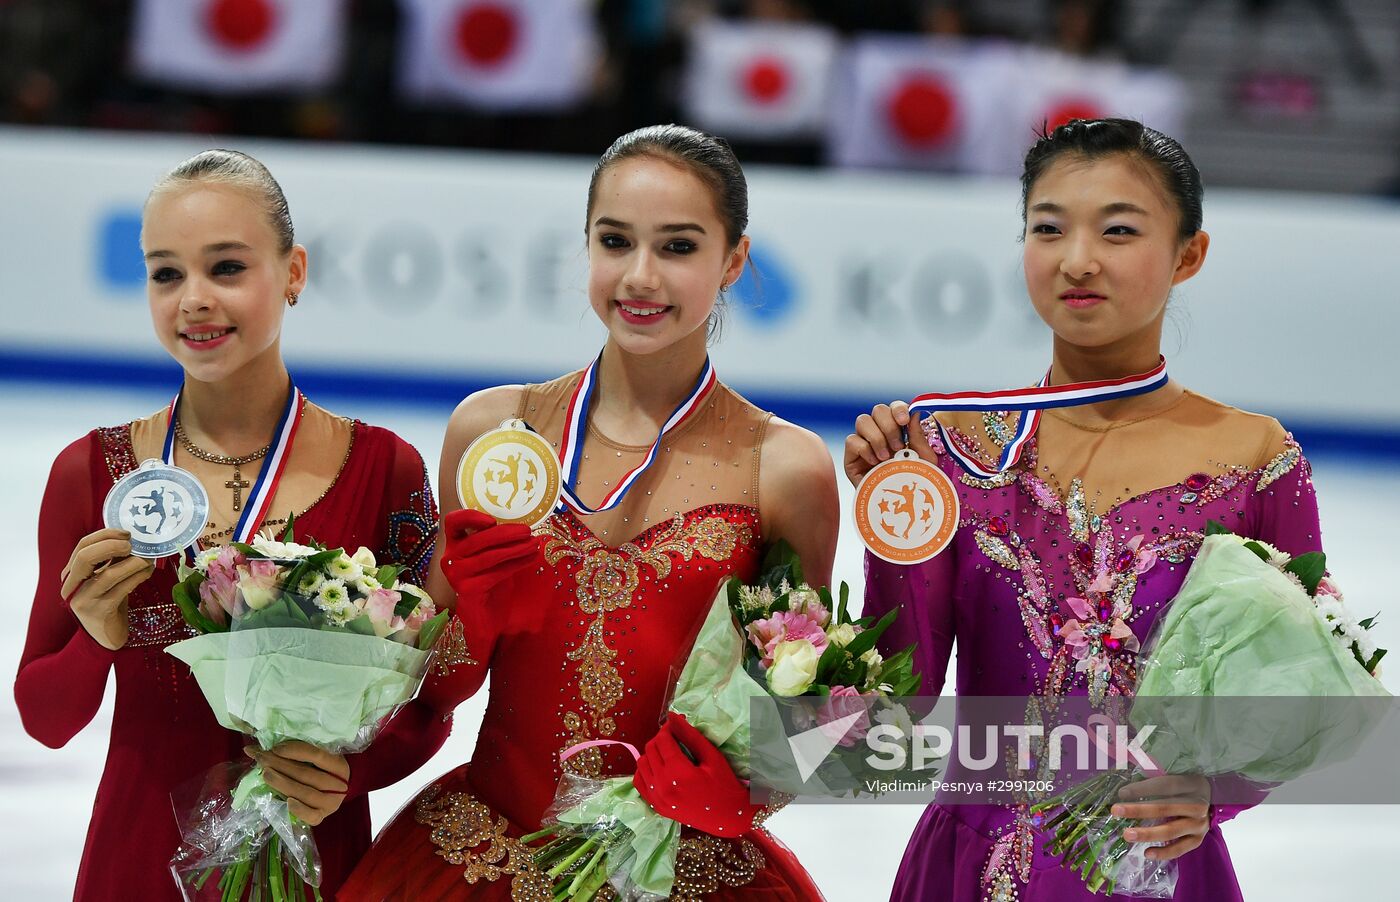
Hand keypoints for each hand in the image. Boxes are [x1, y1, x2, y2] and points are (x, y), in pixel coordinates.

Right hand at [61, 528, 155, 649]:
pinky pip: (122, 589)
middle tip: (132, 545)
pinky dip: (137, 577)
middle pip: (85, 557)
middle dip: (111, 545)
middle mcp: (72, 586)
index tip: (126, 533)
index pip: (82, 546)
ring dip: (132, 563)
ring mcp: (84, 600)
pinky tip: (148, 572)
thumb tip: (133, 539)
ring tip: (148, 559)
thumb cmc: (108, 603)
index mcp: (71, 574)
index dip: (104, 535)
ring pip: (108, 575)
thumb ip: (111, 560)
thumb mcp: (106, 578)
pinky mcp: (100, 612)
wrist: (106, 637)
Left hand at [248, 741, 350, 826]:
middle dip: (281, 765)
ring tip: (266, 774)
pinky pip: (310, 815)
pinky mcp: (321, 816)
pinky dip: (298, 809)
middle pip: (307, 774)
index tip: (275, 748)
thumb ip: (295, 751)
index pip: (317, 756)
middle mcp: (338, 785)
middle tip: (262, 758)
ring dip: (283, 783)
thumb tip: (254, 748)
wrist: (335, 792)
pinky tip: (287, 801)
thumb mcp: (317, 758)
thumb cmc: (322, 770)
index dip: (296, 751)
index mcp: (339, 765)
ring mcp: (330, 803)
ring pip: (306, 793)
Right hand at [439, 509, 539, 604]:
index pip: (453, 522)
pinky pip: (497, 572)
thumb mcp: (491, 556)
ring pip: (490, 556)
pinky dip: (517, 564)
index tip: (493, 520)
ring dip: (516, 548)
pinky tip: (531, 558)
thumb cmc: (489, 580)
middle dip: (506, 533)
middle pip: (477, 539)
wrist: (484, 615)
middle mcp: (450, 558)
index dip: (470, 516)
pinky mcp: (468, 590)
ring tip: (534, 544)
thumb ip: (495, 540)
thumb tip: (522, 524)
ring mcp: (457, 575)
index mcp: (454, 544)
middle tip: (528, 531)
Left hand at [633, 714, 760, 837]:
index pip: (662, 739)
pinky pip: (639, 782)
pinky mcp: (656, 807)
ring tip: (668, 753)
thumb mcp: (712, 757)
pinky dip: (645, 771)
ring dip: (652, 753)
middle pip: (650, 749)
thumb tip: (672, 715)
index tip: (678, 725)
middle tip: (676, 738)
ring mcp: (657, 799)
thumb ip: (690, 735)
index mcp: (679, 773)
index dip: (668, 728)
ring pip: (641, 763)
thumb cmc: (725, 785)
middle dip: (661, 739)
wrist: (728, 817)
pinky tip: (660, 768)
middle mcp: (663, 786)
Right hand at [843, 401, 934, 486]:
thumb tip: (915, 412)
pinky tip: (875, 463)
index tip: (905, 422)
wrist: (903, 509)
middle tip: (898, 446)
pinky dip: (864, 449)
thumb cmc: (917, 484)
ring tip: (886, 457)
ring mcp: (864, 444)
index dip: (898, 409)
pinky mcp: (851, 458)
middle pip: (877, 410)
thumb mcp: (924, 459)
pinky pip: (852, 440)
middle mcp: (880, 434)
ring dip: (877, 437)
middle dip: (889, 425)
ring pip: (862, 421)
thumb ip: (919, 436)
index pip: (894, 408)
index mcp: (898, 431)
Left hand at [1113, 774, 1211, 860]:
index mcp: (1191, 785)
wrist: (1210, 802)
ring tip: (1127, 835)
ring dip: (1147, 834)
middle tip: (1116, 811)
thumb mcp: (1174, 780)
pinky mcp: (1198, 840)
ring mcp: (1199, 825)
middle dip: (1139, 810)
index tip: (1121, 793)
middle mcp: (1197, 806)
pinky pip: (1180, 849)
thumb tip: (1123, 793)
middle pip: (1166, 808)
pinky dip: (1163, 852)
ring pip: (1171, 830)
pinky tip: (1147, 853)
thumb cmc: (1184, 789)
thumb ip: (1153, 784)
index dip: (1143, 789)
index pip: (1166, 785)